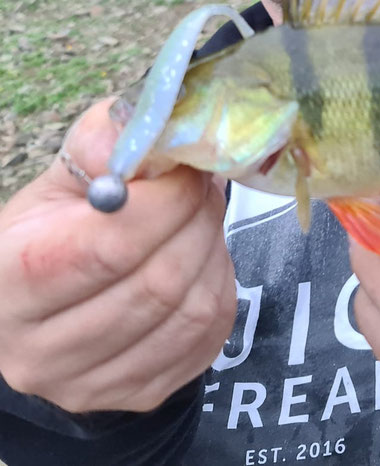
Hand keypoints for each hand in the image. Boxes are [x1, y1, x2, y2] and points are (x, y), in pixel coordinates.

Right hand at [0, 98, 236, 412]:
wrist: (49, 305)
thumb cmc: (57, 231)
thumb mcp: (65, 178)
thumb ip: (106, 142)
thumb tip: (157, 124)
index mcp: (11, 280)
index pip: (109, 246)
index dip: (168, 201)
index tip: (188, 168)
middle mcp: (38, 348)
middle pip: (158, 282)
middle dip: (198, 221)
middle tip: (204, 187)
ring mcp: (89, 382)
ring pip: (190, 310)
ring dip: (214, 251)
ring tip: (203, 219)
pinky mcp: (138, 394)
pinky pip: (209, 335)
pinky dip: (220, 286)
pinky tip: (202, 261)